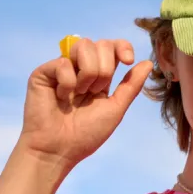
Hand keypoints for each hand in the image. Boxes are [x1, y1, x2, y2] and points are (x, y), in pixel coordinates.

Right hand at [20, 38, 152, 167]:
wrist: (59, 149)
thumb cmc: (86, 134)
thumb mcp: (115, 109)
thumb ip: (131, 85)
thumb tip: (148, 63)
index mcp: (100, 75)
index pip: (113, 47)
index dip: (122, 47)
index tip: (128, 61)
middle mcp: (81, 68)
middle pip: (101, 44)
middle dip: (105, 69)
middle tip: (94, 92)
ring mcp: (62, 68)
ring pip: (83, 45)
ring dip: (88, 73)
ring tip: (79, 94)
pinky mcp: (44, 72)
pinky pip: (63, 62)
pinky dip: (67, 83)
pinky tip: (60, 97)